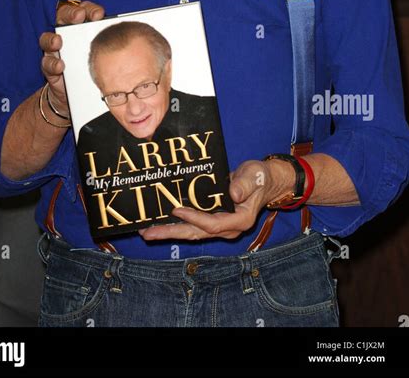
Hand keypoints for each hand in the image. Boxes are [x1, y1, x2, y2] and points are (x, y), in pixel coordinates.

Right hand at [38, 0, 104, 116]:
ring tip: (59, 41)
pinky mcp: (50, 67)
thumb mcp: (103, 51)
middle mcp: (66, 34)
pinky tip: (61, 66)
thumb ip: (110, 41)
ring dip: (52, 38)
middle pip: (62, 17)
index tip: (98, 14)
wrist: (80, 92)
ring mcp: (55, 51)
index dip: (89, 9)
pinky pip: (47, 63)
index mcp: (81, 27)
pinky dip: (53, 64)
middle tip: (78, 17)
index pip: (83, 10)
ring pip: (48, 39)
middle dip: (70, 14)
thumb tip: (131, 33)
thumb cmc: (94, 65)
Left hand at [139, 159, 279, 241]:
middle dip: (171, 233)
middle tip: (147, 232)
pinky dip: (175, 225)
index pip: (213, 223)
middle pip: (196, 233)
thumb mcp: (255, 176)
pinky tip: (159, 222)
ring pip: (191, 232)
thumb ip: (245, 184)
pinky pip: (191, 225)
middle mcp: (227, 228)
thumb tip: (233, 193)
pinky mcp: (211, 220)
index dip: (194, 217)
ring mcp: (219, 226)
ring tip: (146, 230)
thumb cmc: (259, 177)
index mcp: (240, 220)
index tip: (176, 209)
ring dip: (169, 231)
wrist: (263, 182)